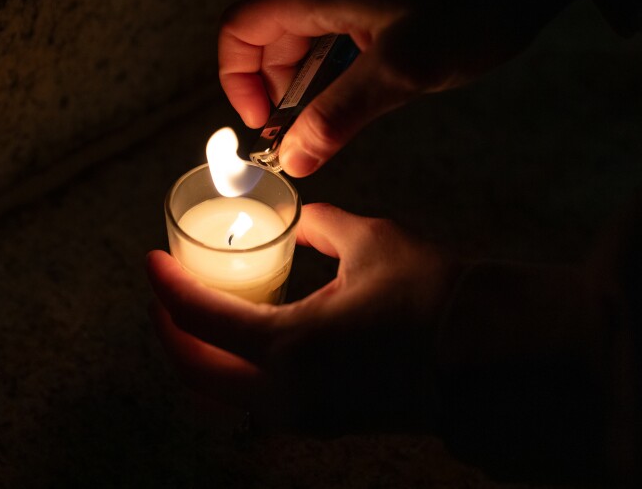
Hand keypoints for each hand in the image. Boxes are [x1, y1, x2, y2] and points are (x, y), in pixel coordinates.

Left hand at [146, 203, 460, 432]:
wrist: (491, 357)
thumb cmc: (430, 295)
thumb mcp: (369, 242)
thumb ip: (321, 227)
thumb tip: (301, 221)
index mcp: (286, 348)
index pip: (198, 320)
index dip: (166, 287)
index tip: (150, 260)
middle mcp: (284, 393)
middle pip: (195, 371)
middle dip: (169, 331)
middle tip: (165, 291)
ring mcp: (303, 415)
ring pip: (224, 389)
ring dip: (202, 351)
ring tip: (202, 308)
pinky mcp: (323, 420)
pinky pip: (256, 395)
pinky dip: (236, 365)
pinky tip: (248, 331)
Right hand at [219, 0, 589, 176]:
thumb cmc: (475, 2)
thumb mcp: (402, 69)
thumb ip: (340, 116)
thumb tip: (295, 159)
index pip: (240, 32)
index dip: (238, 82)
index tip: (262, 124)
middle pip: (268, 40)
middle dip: (276, 92)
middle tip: (302, 134)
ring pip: (304, 41)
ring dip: (309, 86)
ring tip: (336, 120)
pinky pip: (336, 37)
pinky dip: (337, 71)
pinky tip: (367, 91)